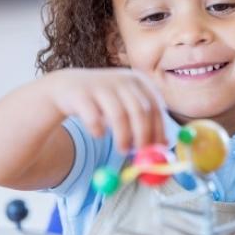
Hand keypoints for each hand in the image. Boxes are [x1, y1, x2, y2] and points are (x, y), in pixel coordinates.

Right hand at [45, 68, 166, 151]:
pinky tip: (99, 134)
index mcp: (139, 81)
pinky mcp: (81, 93)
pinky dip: (98, 129)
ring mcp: (102, 85)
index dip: (158, 129)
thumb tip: (166, 144)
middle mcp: (123, 79)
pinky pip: (93, 117)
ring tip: (123, 149)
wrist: (67, 87)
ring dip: (123, 137)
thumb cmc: (105, 101)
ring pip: (119, 116)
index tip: (157, 149)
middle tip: (140, 154)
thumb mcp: (129, 106)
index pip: (155, 107)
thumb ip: (148, 121)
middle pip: (140, 111)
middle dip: (142, 136)